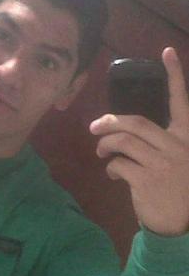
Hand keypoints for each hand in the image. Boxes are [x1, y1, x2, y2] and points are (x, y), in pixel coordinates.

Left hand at [90, 47, 188, 236]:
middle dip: (110, 122)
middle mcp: (177, 146)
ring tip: (101, 152)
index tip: (166, 51)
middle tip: (95, 127)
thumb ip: (158, 144)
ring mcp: (163, 163)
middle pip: (136, 123)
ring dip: (105, 145)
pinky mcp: (147, 180)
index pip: (181, 101)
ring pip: (123, 142)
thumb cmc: (177, 189)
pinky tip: (112, 173)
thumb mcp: (177, 161)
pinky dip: (110, 166)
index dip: (174, 75)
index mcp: (186, 138)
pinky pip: (118, 164)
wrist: (183, 224)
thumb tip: (121, 134)